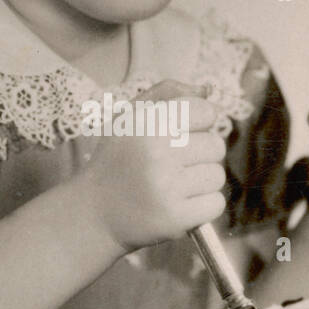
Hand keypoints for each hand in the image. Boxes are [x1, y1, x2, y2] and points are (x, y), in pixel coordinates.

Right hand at [82, 80, 226, 251]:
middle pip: (215, 146)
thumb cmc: (116, 161)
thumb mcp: (129, 118)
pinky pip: (215, 204)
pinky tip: (179, 205)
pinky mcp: (174, 217)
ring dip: (200, 182)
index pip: (206, 111)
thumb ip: (167, 93)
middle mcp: (156, 152)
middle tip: (174, 165)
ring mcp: (166, 187)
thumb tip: (208, 91)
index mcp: (146, 123)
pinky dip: (202, 206)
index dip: (198, 124)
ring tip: (174, 186)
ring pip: (216, 176)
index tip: (180, 135)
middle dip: (200, 155)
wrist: (92, 214)